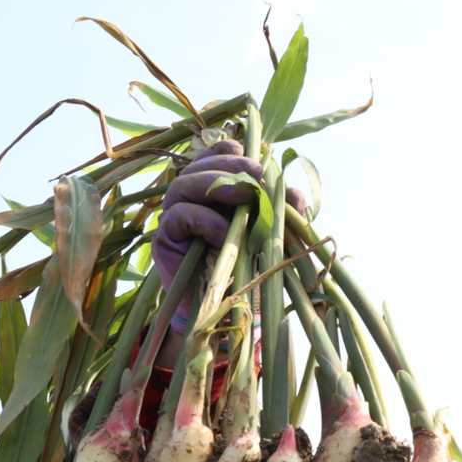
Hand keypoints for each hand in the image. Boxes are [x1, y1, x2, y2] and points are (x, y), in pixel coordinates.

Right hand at [154, 141, 310, 299]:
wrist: (224, 309)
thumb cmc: (246, 268)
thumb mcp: (271, 237)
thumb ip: (281, 214)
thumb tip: (296, 197)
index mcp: (211, 191)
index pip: (213, 157)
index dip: (229, 152)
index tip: (253, 158)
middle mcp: (189, 198)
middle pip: (199, 167)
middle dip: (230, 166)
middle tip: (257, 174)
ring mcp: (174, 216)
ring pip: (183, 185)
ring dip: (216, 185)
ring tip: (245, 195)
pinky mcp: (165, 239)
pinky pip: (179, 217)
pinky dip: (204, 220)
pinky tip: (225, 232)